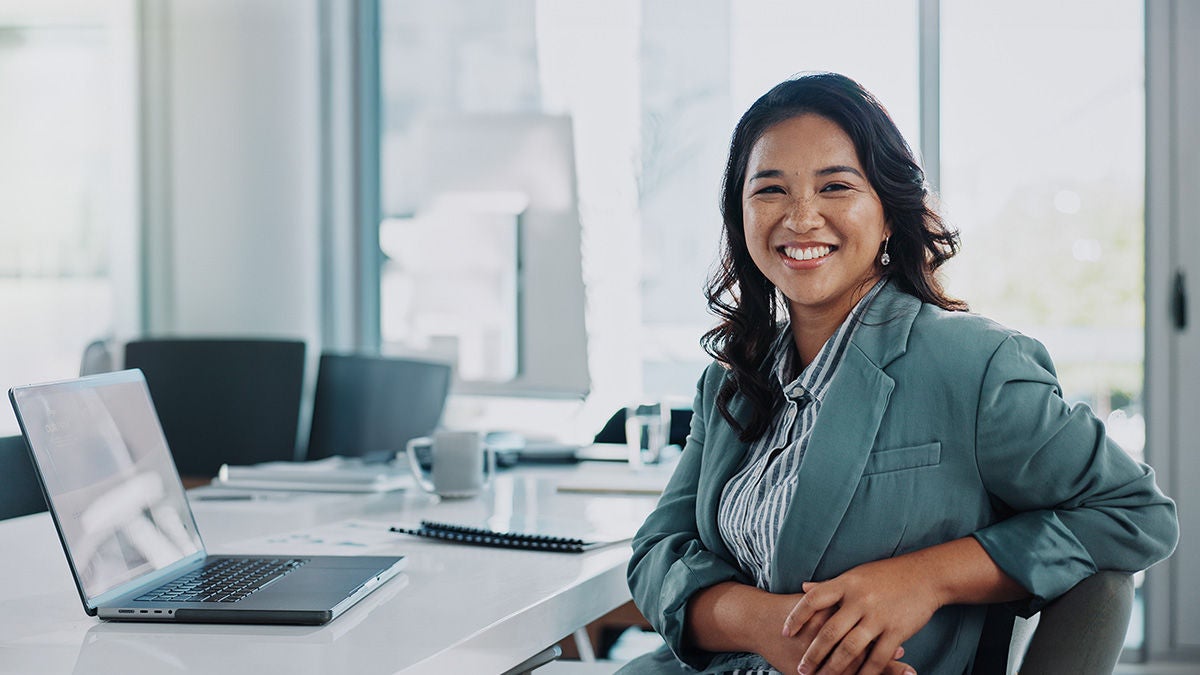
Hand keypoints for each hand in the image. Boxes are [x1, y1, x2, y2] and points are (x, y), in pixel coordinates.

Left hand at [781, 556, 938, 674]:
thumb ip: (829, 585)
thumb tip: (803, 588)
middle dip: (813, 653)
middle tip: (801, 668)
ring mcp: (878, 617)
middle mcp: (860, 600)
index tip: (785, 632)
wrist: (925, 575)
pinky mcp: (896, 631)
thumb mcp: (855, 575)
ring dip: (834, 668)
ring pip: (850, 648)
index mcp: (846, 584)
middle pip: (829, 631)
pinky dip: (865, 673)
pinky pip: (877, 658)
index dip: (797, 617)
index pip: (813, 601)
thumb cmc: (886, 575)